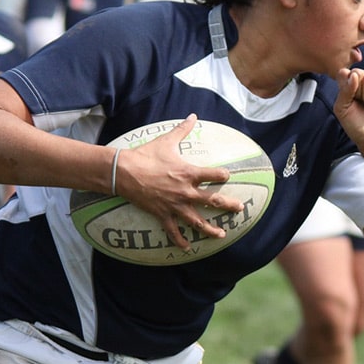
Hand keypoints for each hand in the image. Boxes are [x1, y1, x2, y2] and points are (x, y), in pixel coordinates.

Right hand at [115, 114, 244, 248]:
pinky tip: (188, 247)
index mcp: (189, 173)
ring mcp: (175, 205)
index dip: (223, 175)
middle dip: (228, 205)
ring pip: (197, 221)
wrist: (123, 172)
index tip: (228, 176)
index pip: (214, 175)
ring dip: (210, 230)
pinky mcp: (162, 214)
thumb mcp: (166, 141)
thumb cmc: (146, 155)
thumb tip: (193, 116)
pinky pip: (173, 231)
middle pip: (213, 200)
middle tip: (240, 208)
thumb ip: (182, 129)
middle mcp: (185, 191)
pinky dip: (180, 240)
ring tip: (222, 235)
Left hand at [333, 68, 363, 154]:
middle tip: (360, 103)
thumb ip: (343, 90)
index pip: (345, 73)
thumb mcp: (341, 108)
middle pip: (357, 73)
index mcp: (352, 83)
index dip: (345, 86)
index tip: (348, 100)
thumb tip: (354, 74)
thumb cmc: (355, 124)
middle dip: (356, 92)